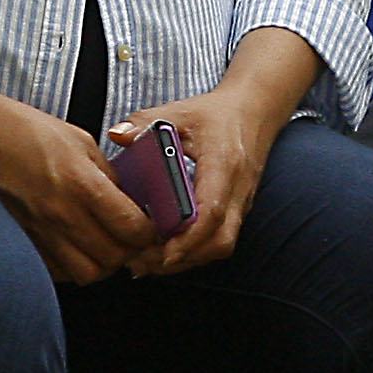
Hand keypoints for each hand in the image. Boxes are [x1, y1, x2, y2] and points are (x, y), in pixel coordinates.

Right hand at [0, 98, 158, 284]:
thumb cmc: (32, 133)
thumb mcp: (83, 143)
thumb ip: (109, 175)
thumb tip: (129, 200)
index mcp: (83, 184)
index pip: (131, 227)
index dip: (148, 232)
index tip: (150, 226)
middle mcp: (64, 214)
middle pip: (113, 258)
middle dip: (130, 251)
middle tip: (130, 238)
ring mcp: (43, 233)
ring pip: (87, 274)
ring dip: (103, 264)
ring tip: (105, 246)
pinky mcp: (27, 242)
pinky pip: (59, 272)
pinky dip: (74, 267)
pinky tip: (77, 248)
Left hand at [109, 79, 287, 275]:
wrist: (254, 111)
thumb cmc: (217, 113)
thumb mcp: (179, 111)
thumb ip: (146, 122)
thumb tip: (117, 136)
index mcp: (224, 164)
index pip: (212, 211)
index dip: (188, 238)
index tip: (162, 253)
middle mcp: (237, 190)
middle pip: (220, 240)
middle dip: (183, 257)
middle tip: (144, 261)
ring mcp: (241, 203)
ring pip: (221, 246)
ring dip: (188, 259)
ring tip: (149, 261)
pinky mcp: (237, 210)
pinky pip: (220, 240)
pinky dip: (195, 252)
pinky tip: (167, 251)